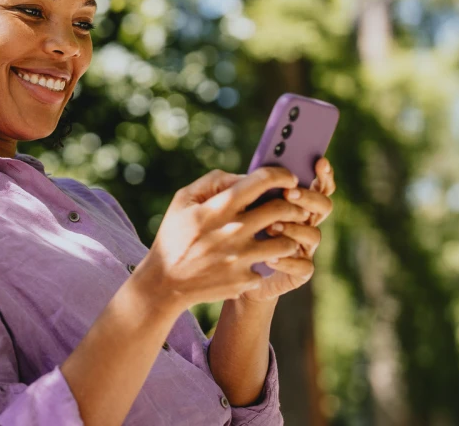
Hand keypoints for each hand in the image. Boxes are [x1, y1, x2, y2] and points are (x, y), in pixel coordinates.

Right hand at [132, 167, 307, 314]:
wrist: (164, 283)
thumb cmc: (174, 236)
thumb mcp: (183, 200)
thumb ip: (213, 181)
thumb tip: (244, 177)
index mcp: (220, 207)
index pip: (262, 181)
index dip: (282, 175)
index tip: (290, 179)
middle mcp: (234, 230)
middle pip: (282, 210)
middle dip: (294, 206)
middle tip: (295, 208)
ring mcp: (241, 258)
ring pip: (286, 243)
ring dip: (288, 238)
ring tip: (280, 237)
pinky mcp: (244, 280)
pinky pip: (268, 269)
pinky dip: (264, 265)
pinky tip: (255, 263)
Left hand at [238, 157, 336, 302]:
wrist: (225, 274)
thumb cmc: (227, 234)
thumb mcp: (227, 207)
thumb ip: (237, 188)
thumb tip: (245, 176)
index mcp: (292, 203)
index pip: (317, 185)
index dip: (322, 174)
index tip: (319, 161)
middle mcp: (303, 223)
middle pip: (323, 206)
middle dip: (308, 197)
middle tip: (288, 193)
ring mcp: (303, 248)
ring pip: (314, 234)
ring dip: (294, 228)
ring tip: (271, 227)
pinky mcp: (298, 273)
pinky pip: (304, 266)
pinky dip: (288, 261)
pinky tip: (269, 258)